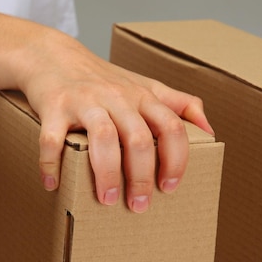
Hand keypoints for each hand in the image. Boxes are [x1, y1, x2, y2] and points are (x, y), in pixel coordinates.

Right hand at [20, 31, 213, 212]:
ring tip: (105, 200)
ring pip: (102, 138)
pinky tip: (52, 184)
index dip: (175, 160)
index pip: (170, 128)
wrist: (52, 56)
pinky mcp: (54, 106)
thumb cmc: (104, 80)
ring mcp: (84, 101)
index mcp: (142, 96)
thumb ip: (179, 104)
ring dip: (106, 174)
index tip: (169, 186)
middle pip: (138, 139)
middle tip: (137, 206)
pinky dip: (51, 165)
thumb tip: (210, 130)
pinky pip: (52, 139)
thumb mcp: (145, 85)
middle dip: (140, 178)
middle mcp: (116, 96)